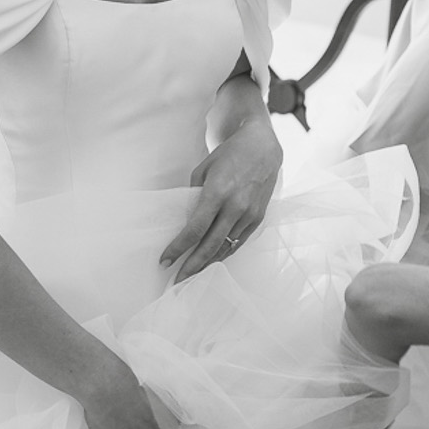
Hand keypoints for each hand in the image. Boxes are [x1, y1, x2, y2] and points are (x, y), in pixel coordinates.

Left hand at [161, 115, 282, 281]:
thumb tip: (186, 221)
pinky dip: (223, 253)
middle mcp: (236, 207)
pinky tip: (211, 261)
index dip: (178, 248)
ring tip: (191, 275)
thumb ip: (194, 196)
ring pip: (225, 248)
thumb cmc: (228, 155)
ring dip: (207, 264)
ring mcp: (250, 214)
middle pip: (210, 246)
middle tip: (176, 281)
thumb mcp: (203, 169)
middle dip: (191, 266)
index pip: (194, 230)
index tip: (164, 260)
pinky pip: (238, 242)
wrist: (263, 147)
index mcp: (218, 192)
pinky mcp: (259, 218)